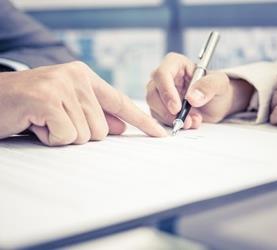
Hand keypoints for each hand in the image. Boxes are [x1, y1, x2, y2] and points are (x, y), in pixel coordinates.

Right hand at [0, 61, 166, 145]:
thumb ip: (95, 115)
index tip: (159, 134)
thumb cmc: (33, 106)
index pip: (120, 102)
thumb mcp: (68, 108)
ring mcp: (62, 86)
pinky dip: (50, 138)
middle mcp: (76, 77)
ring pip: (85, 135)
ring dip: (62, 135)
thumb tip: (120, 127)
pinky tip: (37, 124)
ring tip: (44, 121)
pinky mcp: (48, 99)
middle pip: (102, 128)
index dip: (142, 120)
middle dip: (79, 133)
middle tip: (55, 121)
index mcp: (84, 77)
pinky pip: (66, 136)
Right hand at [146, 53, 253, 128]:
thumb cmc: (218, 88)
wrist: (217, 104)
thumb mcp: (220, 84)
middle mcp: (164, 78)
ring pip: (154, 107)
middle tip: (184, 120)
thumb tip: (192, 97)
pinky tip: (190, 123)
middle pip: (153, 93)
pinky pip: (159, 118)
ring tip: (193, 121)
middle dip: (167, 110)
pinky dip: (173, 124)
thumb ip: (208, 87)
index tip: (177, 107)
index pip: (162, 74)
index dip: (166, 91)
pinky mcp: (161, 108)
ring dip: (172, 119)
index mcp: (175, 64)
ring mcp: (160, 94)